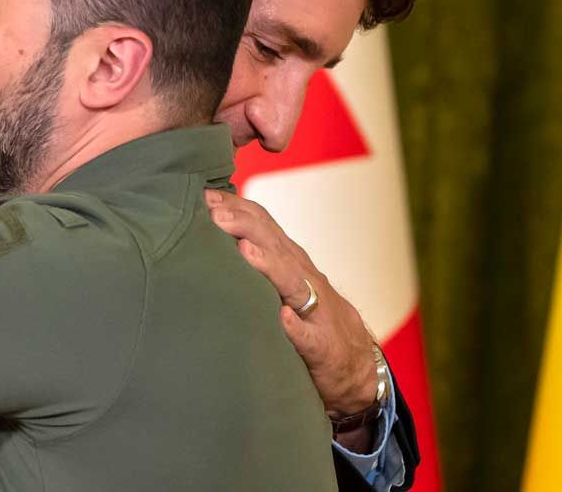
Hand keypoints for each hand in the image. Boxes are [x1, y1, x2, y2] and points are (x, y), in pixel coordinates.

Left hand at [204, 190, 377, 420]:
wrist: (356, 366)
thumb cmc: (310, 319)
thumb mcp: (284, 283)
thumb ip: (258, 259)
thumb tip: (211, 232)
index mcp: (291, 262)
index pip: (264, 226)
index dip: (237, 208)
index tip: (206, 195)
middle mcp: (304, 279)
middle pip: (275, 245)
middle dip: (244, 226)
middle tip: (215, 214)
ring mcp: (316, 312)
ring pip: (293, 283)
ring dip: (269, 266)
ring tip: (244, 251)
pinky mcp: (323, 347)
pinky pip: (309, 336)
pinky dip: (296, 327)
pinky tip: (283, 318)